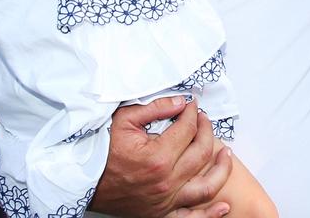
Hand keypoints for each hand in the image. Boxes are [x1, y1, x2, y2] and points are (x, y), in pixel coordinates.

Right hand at [90, 97, 230, 217]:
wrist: (82, 179)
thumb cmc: (101, 149)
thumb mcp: (124, 119)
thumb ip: (155, 108)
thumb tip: (181, 102)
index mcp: (157, 157)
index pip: (187, 129)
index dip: (193, 113)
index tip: (192, 106)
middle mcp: (166, 181)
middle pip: (201, 152)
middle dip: (207, 131)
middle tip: (203, 120)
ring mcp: (165, 200)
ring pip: (207, 186)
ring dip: (222, 169)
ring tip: (226, 154)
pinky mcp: (161, 213)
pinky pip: (191, 217)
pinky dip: (210, 214)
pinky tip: (224, 206)